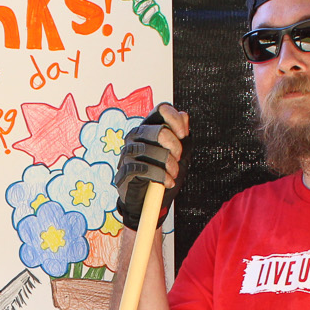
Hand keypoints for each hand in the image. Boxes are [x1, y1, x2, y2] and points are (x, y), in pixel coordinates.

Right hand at [113, 104, 187, 225]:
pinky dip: (160, 177)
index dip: (175, 119)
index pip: (160, 109)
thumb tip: (185, 116)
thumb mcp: (177, 154)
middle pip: (159, 131)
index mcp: (148, 127)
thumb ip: (181, 136)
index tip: (184, 135)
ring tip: (173, 174)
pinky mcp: (124, 169)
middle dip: (175, 146)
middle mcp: (135, 136)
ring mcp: (128, 152)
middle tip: (178, 158)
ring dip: (169, 165)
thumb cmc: (161, 173)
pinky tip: (167, 182)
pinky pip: (144, 169)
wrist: (147, 199)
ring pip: (152, 151)